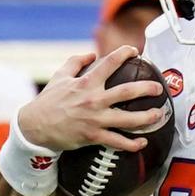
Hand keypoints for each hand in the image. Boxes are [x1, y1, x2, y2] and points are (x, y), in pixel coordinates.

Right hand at [16, 45, 165, 152]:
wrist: (35, 127)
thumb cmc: (48, 101)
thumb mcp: (60, 76)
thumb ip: (76, 62)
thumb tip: (92, 54)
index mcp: (86, 82)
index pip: (109, 63)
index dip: (124, 54)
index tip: (135, 51)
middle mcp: (93, 99)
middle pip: (127, 92)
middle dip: (147, 89)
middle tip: (159, 88)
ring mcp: (95, 119)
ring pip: (127, 119)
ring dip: (146, 117)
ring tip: (158, 114)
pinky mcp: (93, 136)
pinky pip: (117, 141)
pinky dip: (132, 144)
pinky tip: (142, 142)